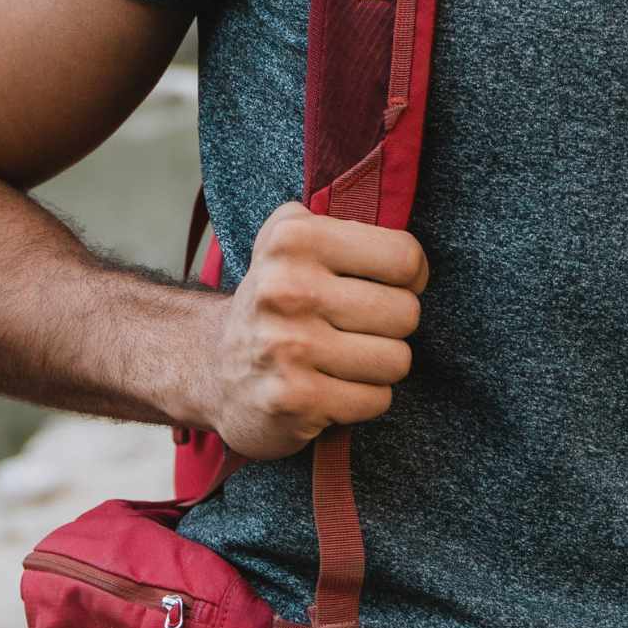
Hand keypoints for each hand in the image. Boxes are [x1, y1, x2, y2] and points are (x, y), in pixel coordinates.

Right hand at [187, 202, 427, 460]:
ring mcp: (289, 347)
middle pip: (406, 312)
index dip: (409, 277)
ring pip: (396, 360)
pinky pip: (377, 399)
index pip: (404, 257)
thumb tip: (414, 259)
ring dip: (379, 366)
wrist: (212, 367)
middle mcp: (287, 288)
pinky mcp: (295, 398)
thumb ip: (347, 228)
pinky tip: (332, 388)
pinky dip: (362, 398)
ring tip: (344, 358)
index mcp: (294, 240)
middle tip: (356, 328)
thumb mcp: (292, 241)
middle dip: (391, 327)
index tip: (386, 286)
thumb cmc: (276, 300)